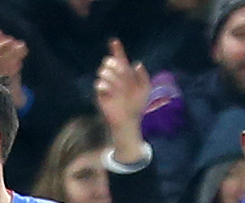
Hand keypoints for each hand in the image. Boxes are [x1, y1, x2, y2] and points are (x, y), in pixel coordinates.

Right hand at [95, 39, 150, 164]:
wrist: (129, 119)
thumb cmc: (137, 104)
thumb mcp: (145, 89)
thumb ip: (143, 75)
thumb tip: (137, 63)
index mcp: (125, 73)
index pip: (119, 58)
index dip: (116, 49)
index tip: (114, 41)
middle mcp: (114, 76)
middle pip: (109, 61)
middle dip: (115, 65)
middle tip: (122, 73)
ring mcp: (106, 84)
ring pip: (103, 71)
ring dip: (112, 78)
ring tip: (118, 88)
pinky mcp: (100, 94)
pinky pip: (99, 84)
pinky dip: (106, 86)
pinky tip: (111, 92)